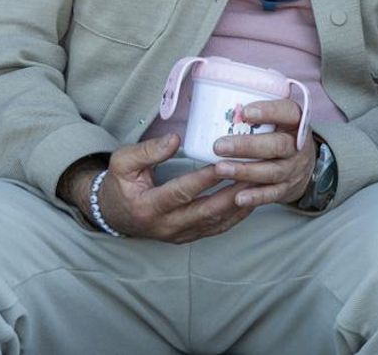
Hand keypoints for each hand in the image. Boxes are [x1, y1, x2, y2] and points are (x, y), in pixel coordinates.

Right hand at [62, 135, 253, 242]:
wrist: (116, 215)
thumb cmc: (120, 185)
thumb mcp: (123, 163)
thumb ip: (147, 151)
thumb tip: (175, 139)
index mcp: (147, 207)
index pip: (181, 193)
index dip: (204, 179)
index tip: (224, 163)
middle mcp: (166, 226)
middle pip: (206, 211)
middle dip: (233, 192)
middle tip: (255, 173)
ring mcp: (180, 235)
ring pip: (216, 221)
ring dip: (240, 203)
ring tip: (261, 183)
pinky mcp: (190, 237)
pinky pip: (218, 227)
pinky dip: (238, 214)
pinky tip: (254, 198)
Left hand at [210, 98, 317, 207]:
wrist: (305, 165)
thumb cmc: (279, 135)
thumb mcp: (276, 119)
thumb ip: (250, 112)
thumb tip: (198, 95)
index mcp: (295, 122)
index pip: (288, 112)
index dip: (269, 111)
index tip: (246, 112)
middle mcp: (298, 145)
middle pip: (278, 145)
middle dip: (247, 146)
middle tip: (219, 146)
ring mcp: (294, 168)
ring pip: (272, 171)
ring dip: (245, 171)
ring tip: (220, 169)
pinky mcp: (287, 189)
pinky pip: (273, 194)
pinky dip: (256, 196)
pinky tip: (238, 197)